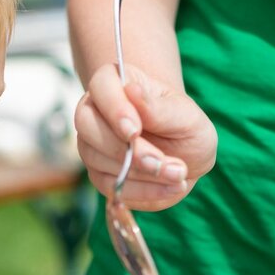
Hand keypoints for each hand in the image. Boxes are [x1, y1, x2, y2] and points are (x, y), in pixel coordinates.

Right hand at [75, 62, 216, 210]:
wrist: (188, 158)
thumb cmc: (186, 127)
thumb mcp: (187, 117)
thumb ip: (160, 109)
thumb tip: (132, 92)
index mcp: (118, 83)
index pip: (101, 85)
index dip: (114, 109)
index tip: (135, 132)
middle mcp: (97, 110)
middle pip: (87, 124)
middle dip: (122, 149)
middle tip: (159, 163)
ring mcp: (93, 143)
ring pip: (96, 157)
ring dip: (140, 173)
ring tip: (177, 174)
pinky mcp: (98, 173)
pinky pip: (110, 185)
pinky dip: (142, 191)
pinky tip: (170, 187)